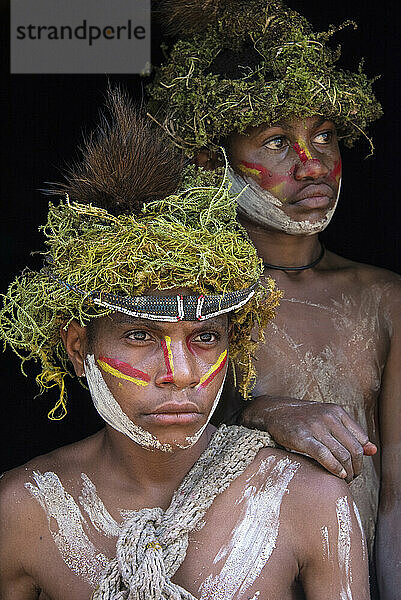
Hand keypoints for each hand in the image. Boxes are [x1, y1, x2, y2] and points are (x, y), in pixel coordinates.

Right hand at [241, 396, 376, 482]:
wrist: (276, 411)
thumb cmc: (304, 417)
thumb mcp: (328, 419)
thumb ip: (350, 433)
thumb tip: (373, 450)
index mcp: (337, 411)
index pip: (361, 438)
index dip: (361, 457)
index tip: (356, 466)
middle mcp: (329, 417)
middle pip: (354, 449)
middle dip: (356, 468)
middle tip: (352, 477)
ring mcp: (316, 426)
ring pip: (342, 454)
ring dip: (347, 472)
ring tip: (345, 479)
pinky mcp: (303, 437)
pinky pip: (325, 456)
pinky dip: (335, 468)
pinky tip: (338, 475)